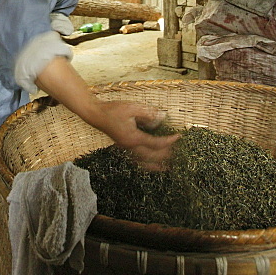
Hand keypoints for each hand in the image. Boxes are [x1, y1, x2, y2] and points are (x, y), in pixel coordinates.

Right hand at [33, 57, 178, 169]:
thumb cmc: (113, 110)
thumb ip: (148, 113)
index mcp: (134, 138)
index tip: (178, 137)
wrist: (96, 114)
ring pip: (144, 163)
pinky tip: (152, 164)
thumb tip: (163, 116)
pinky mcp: (124, 147)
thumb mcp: (132, 107)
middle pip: (152, 156)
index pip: (156, 143)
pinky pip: (137, 160)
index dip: (169, 141)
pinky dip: (146, 164)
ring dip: (157, 165)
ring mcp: (126, 149)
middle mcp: (130, 147)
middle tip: (178, 151)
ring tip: (167, 167)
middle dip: (166, 154)